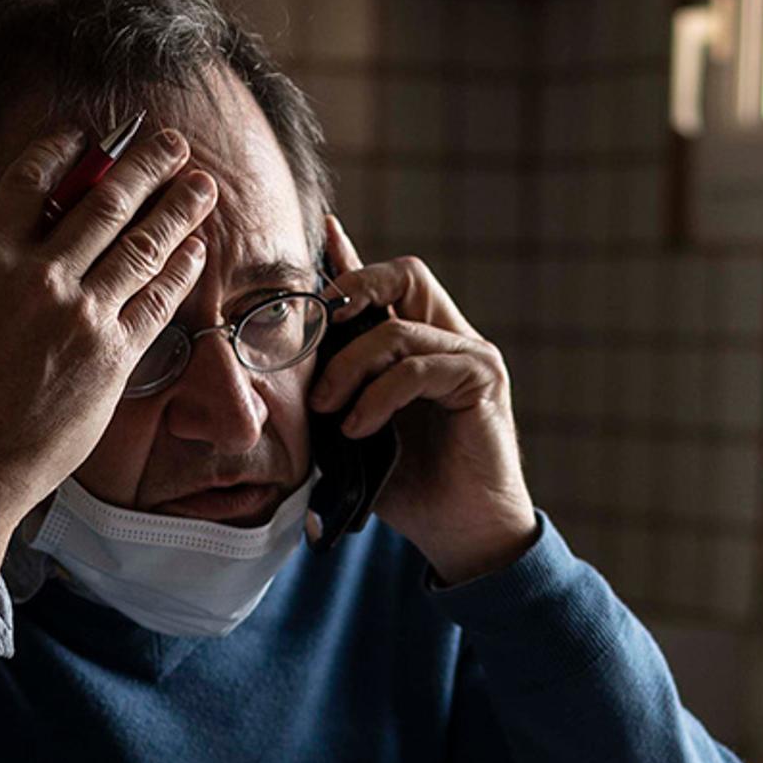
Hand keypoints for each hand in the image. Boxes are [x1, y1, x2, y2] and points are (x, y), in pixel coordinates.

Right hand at [0, 125, 218, 607]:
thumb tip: (19, 237)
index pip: (32, 180)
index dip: (66, 149)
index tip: (91, 135)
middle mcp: (35, 277)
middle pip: (104, 201)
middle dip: (146, 165)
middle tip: (173, 144)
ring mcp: (78, 315)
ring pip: (142, 243)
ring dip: (178, 208)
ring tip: (201, 186)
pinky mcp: (112, 355)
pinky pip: (157, 299)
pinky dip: (181, 268)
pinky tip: (196, 249)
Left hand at [313, 217, 536, 581]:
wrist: (460, 532)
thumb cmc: (409, 486)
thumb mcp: (353, 435)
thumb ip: (332, 396)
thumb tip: (280, 379)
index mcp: (419, 344)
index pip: (385, 284)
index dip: (351, 256)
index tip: (321, 230)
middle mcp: (449, 337)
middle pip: (404, 273)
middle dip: (353, 287)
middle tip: (317, 327)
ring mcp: (470, 354)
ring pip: (398, 328)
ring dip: (349, 367)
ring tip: (328, 411)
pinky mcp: (482, 378)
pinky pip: (417, 366)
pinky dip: (379, 396)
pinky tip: (359, 427)